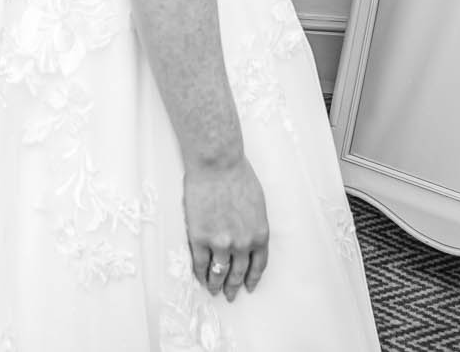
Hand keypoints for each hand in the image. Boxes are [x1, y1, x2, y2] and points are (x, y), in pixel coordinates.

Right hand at [185, 156, 268, 301]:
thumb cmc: (238, 176)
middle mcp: (242, 244)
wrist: (217, 164)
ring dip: (216, 284)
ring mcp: (220, 243)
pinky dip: (200, 273)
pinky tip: (200, 277)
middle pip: (238, 273)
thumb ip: (253, 224)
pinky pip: (200, 263)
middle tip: (230, 295)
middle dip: (234, 286)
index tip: (248, 286)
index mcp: (259, 235)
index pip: (258, 265)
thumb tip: (248, 237)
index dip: (252, 278)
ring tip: (213, 290)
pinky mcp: (199, 238)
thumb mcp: (257, 204)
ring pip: (218, 272)